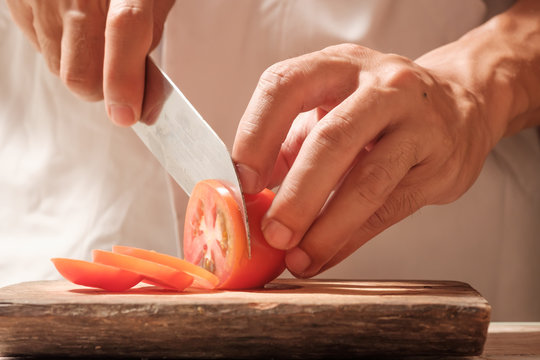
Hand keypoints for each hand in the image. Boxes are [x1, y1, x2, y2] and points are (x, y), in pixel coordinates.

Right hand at [6, 0, 174, 125]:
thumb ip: (148, 46)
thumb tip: (142, 104)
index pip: (124, 32)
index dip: (124, 80)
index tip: (128, 114)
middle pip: (81, 74)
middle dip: (103, 91)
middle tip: (118, 78)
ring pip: (59, 69)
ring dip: (82, 69)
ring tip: (94, 38)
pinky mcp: (17, 1)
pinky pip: (39, 48)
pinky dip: (60, 49)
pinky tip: (73, 25)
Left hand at [232, 43, 496, 277]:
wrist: (459, 104)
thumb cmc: (379, 109)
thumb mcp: (330, 107)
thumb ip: (287, 144)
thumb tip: (246, 194)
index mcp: (338, 65)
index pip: (285, 87)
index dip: (255, 136)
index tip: (242, 182)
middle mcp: (382, 86)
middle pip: (332, 140)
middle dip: (297, 195)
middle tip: (272, 234)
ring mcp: (417, 122)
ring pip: (368, 181)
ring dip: (326, 228)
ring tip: (297, 259)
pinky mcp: (439, 163)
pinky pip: (388, 208)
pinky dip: (350, 240)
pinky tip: (325, 257)